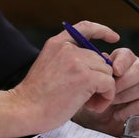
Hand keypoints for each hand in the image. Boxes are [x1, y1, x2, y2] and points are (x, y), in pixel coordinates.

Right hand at [0, 21, 119, 137]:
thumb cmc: (37, 96)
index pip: (85, 28)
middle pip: (100, 58)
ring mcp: (77, 61)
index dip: (102, 30)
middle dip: (99, 78)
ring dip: (103, 89)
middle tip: (89, 96)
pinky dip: (106, 97)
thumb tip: (102, 61)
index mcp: (56, 44)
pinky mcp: (85, 77)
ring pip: (107, 72)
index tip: (113, 37)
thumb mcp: (49, 67)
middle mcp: (67, 49)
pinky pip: (109, 84)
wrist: (25, 109)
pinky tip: (93, 106)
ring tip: (89, 102)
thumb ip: (71, 60)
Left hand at [72, 46, 138, 136]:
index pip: (128, 54)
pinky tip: (117, 113)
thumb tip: (104, 58)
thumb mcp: (94, 78)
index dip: (123, 61)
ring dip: (123, 96)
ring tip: (110, 102)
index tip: (116, 70)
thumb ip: (99, 67)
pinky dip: (128, 110)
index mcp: (124, 59)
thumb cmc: (97, 91)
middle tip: (109, 91)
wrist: (99, 113)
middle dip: (122, 82)